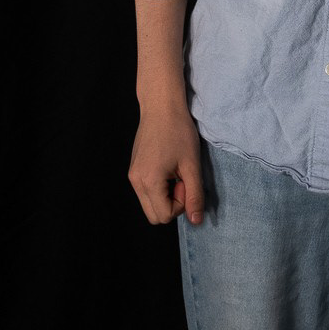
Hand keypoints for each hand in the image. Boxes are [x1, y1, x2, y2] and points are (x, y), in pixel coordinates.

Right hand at [128, 102, 204, 225]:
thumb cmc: (179, 132)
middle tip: (182, 181)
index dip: (181, 204)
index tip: (186, 182)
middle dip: (172, 205)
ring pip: (150, 205)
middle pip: (154, 216)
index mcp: (149, 181)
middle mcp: (136, 181)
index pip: (165, 216)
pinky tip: (168, 169)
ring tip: (175, 173)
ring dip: (166, 197)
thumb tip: (196, 221)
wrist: (161, 107)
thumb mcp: (192, 165)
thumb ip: (195, 195)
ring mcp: (132, 176)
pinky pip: (146, 192)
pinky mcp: (133, 170)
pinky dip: (159, 189)